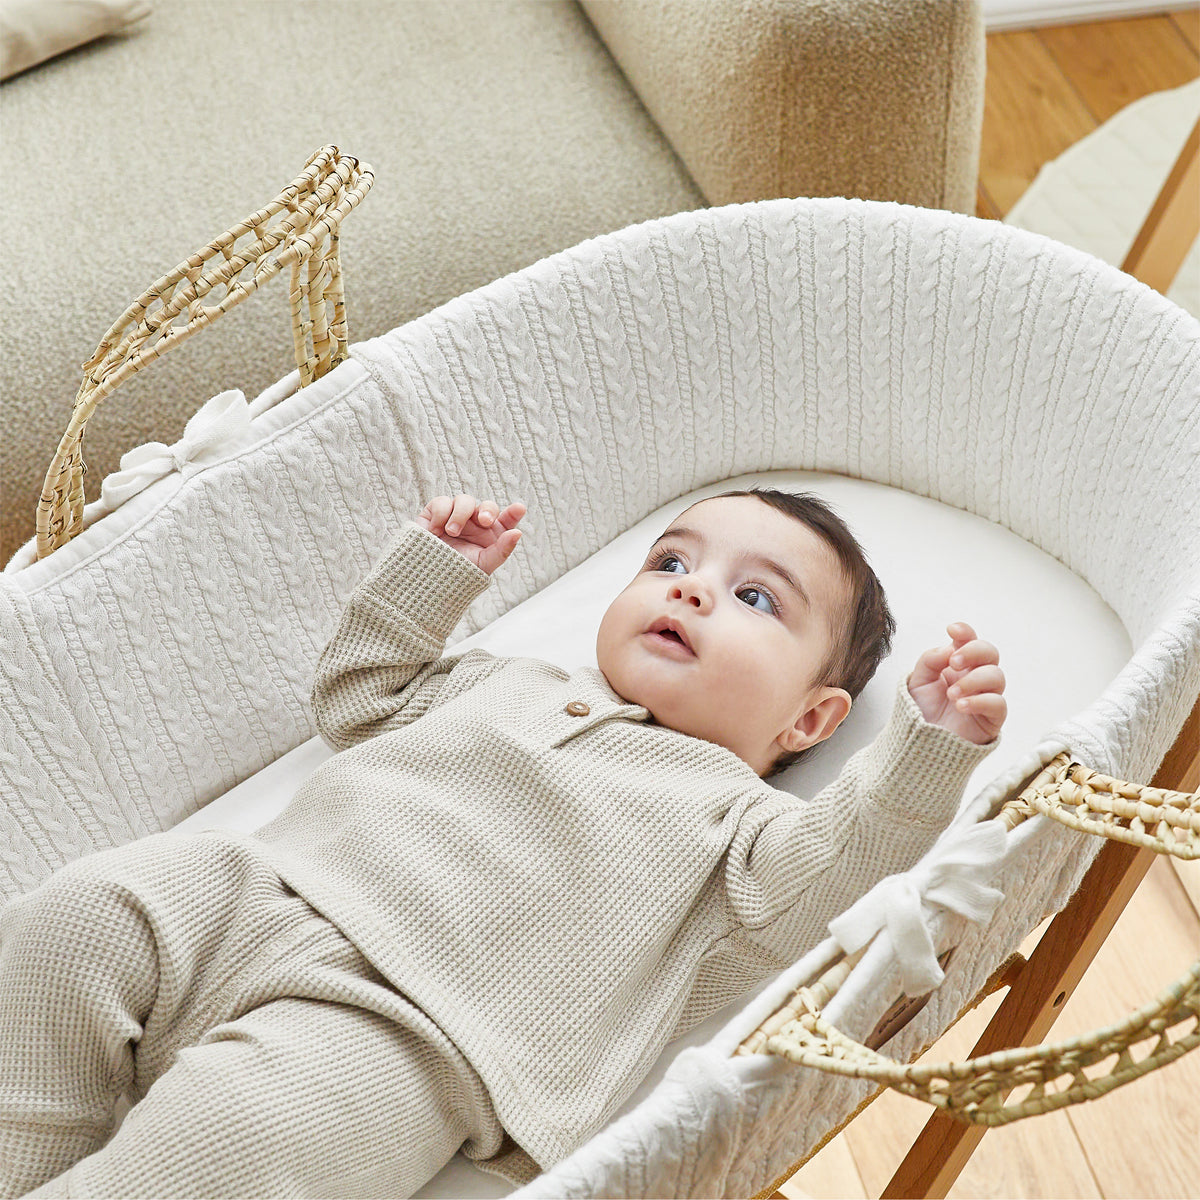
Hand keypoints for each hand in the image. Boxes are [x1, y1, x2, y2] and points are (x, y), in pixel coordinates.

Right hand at [416, 494, 525, 575]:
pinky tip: (435, 530)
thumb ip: (502, 550)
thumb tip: (518, 533)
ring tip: (452, 532)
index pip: (507, 520)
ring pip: (465, 500)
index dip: (514, 513)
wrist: (425, 577)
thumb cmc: (457, 573)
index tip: (519, 509)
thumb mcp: (483, 565)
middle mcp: (476, 523)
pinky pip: (442, 502)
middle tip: (484, 521)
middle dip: (488, 510)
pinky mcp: (435, 513)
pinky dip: (440, 514)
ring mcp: (456, 516)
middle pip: (487, 506)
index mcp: (491, 535)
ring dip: (460, 514)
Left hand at [907, 622, 1005, 744]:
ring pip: (996, 676)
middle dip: (973, 652)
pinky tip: (961, 706)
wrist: (921, 743)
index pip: (969, 640)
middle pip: (990, 652)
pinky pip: (998, 703)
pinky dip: (980, 701)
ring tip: (951, 695)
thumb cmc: (922, 710)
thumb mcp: (918, 681)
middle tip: (953, 663)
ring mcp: (986, 695)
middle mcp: (975, 676)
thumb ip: (930, 661)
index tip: (952, 630)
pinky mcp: (993, 718)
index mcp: (958, 664)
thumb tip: (948, 648)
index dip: (965, 632)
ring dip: (973, 681)